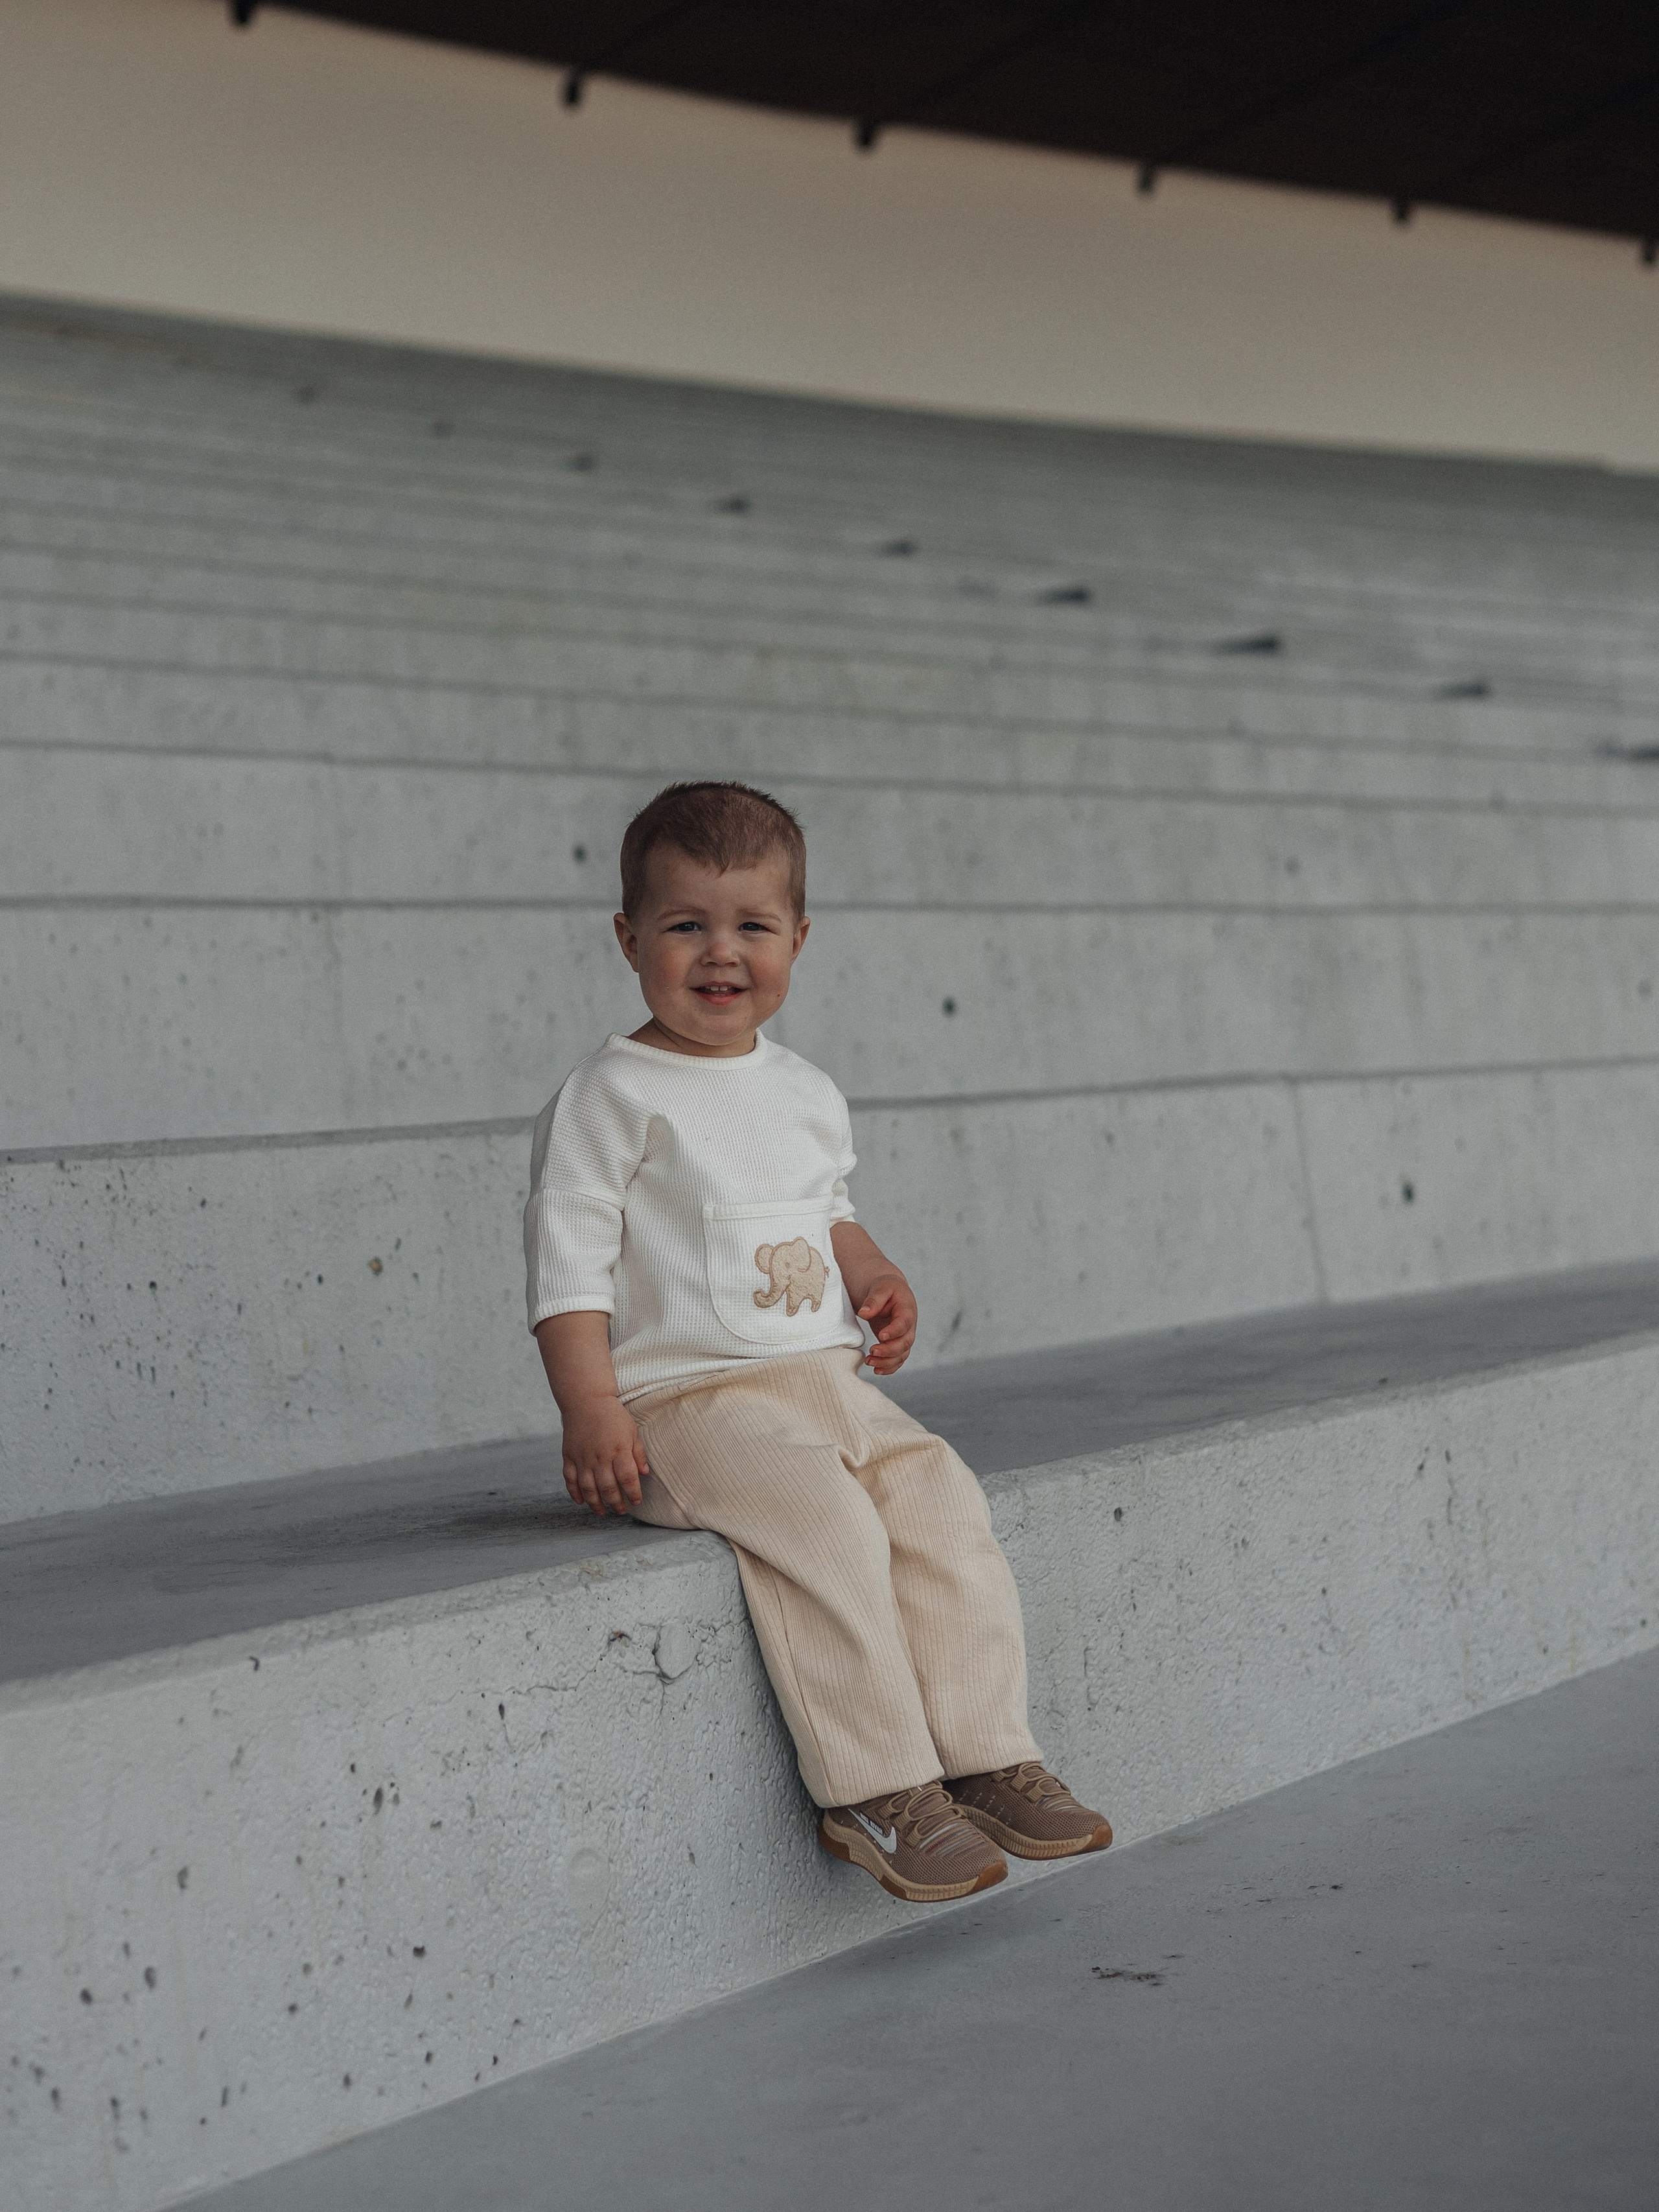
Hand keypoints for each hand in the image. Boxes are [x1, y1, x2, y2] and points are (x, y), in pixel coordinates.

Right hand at [560, 1395, 648, 1515]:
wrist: (586, 1399)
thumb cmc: (612, 1414)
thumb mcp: (631, 1430)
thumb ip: (638, 1452)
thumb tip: (645, 1473)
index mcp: (618, 1449)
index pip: (627, 1478)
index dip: (633, 1493)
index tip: (637, 1501)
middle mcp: (600, 1456)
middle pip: (608, 1487)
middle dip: (616, 1503)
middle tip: (621, 1510)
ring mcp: (582, 1457)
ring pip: (588, 1488)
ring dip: (596, 1503)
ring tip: (603, 1512)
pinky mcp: (569, 1456)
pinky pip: (570, 1479)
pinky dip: (574, 1492)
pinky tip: (582, 1501)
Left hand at [857, 1271, 916, 1374]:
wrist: (890, 1292)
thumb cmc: (886, 1288)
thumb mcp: (880, 1288)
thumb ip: (873, 1300)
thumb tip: (864, 1313)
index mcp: (907, 1310)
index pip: (904, 1324)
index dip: (894, 1331)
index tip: (881, 1336)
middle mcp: (909, 1326)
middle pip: (905, 1343)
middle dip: (889, 1351)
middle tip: (872, 1351)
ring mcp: (904, 1336)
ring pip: (902, 1354)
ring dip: (886, 1362)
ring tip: (869, 1361)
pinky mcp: (897, 1344)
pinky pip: (897, 1360)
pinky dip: (889, 1367)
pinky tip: (876, 1370)